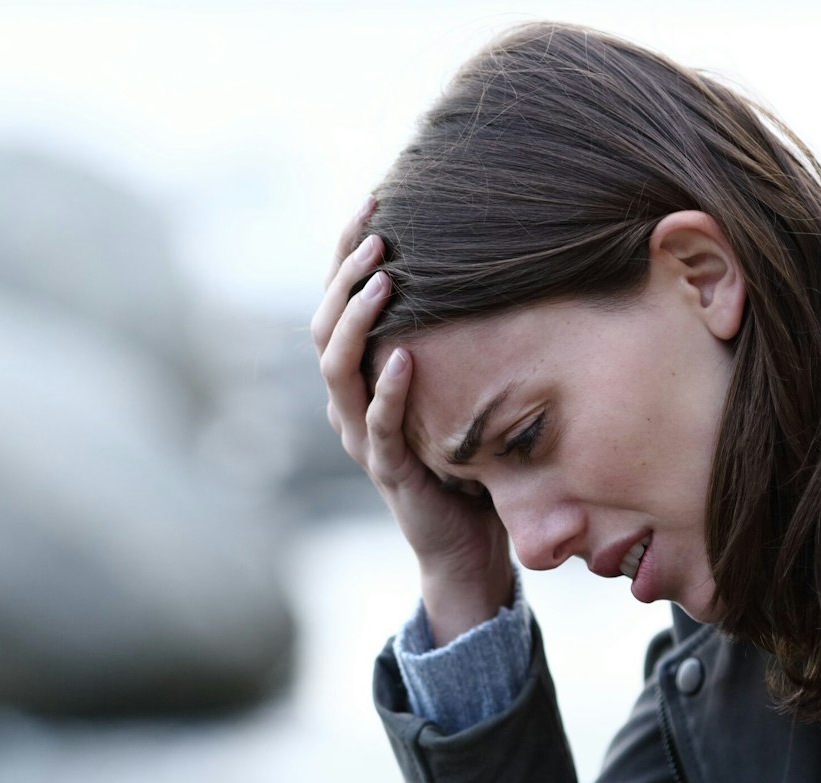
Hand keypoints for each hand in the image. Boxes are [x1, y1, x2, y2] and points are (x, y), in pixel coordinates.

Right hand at [312, 201, 513, 643]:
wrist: (467, 544)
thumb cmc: (467, 459)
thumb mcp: (460, 385)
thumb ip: (457, 336)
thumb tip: (494, 259)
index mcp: (360, 378)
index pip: (338, 304)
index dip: (346, 254)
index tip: (372, 201)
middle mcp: (349, 404)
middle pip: (326, 328)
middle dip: (345, 275)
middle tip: (376, 232)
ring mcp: (362, 438)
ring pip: (338, 370)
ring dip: (358, 321)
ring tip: (383, 279)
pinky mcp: (389, 471)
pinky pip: (378, 426)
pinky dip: (388, 391)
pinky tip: (406, 356)